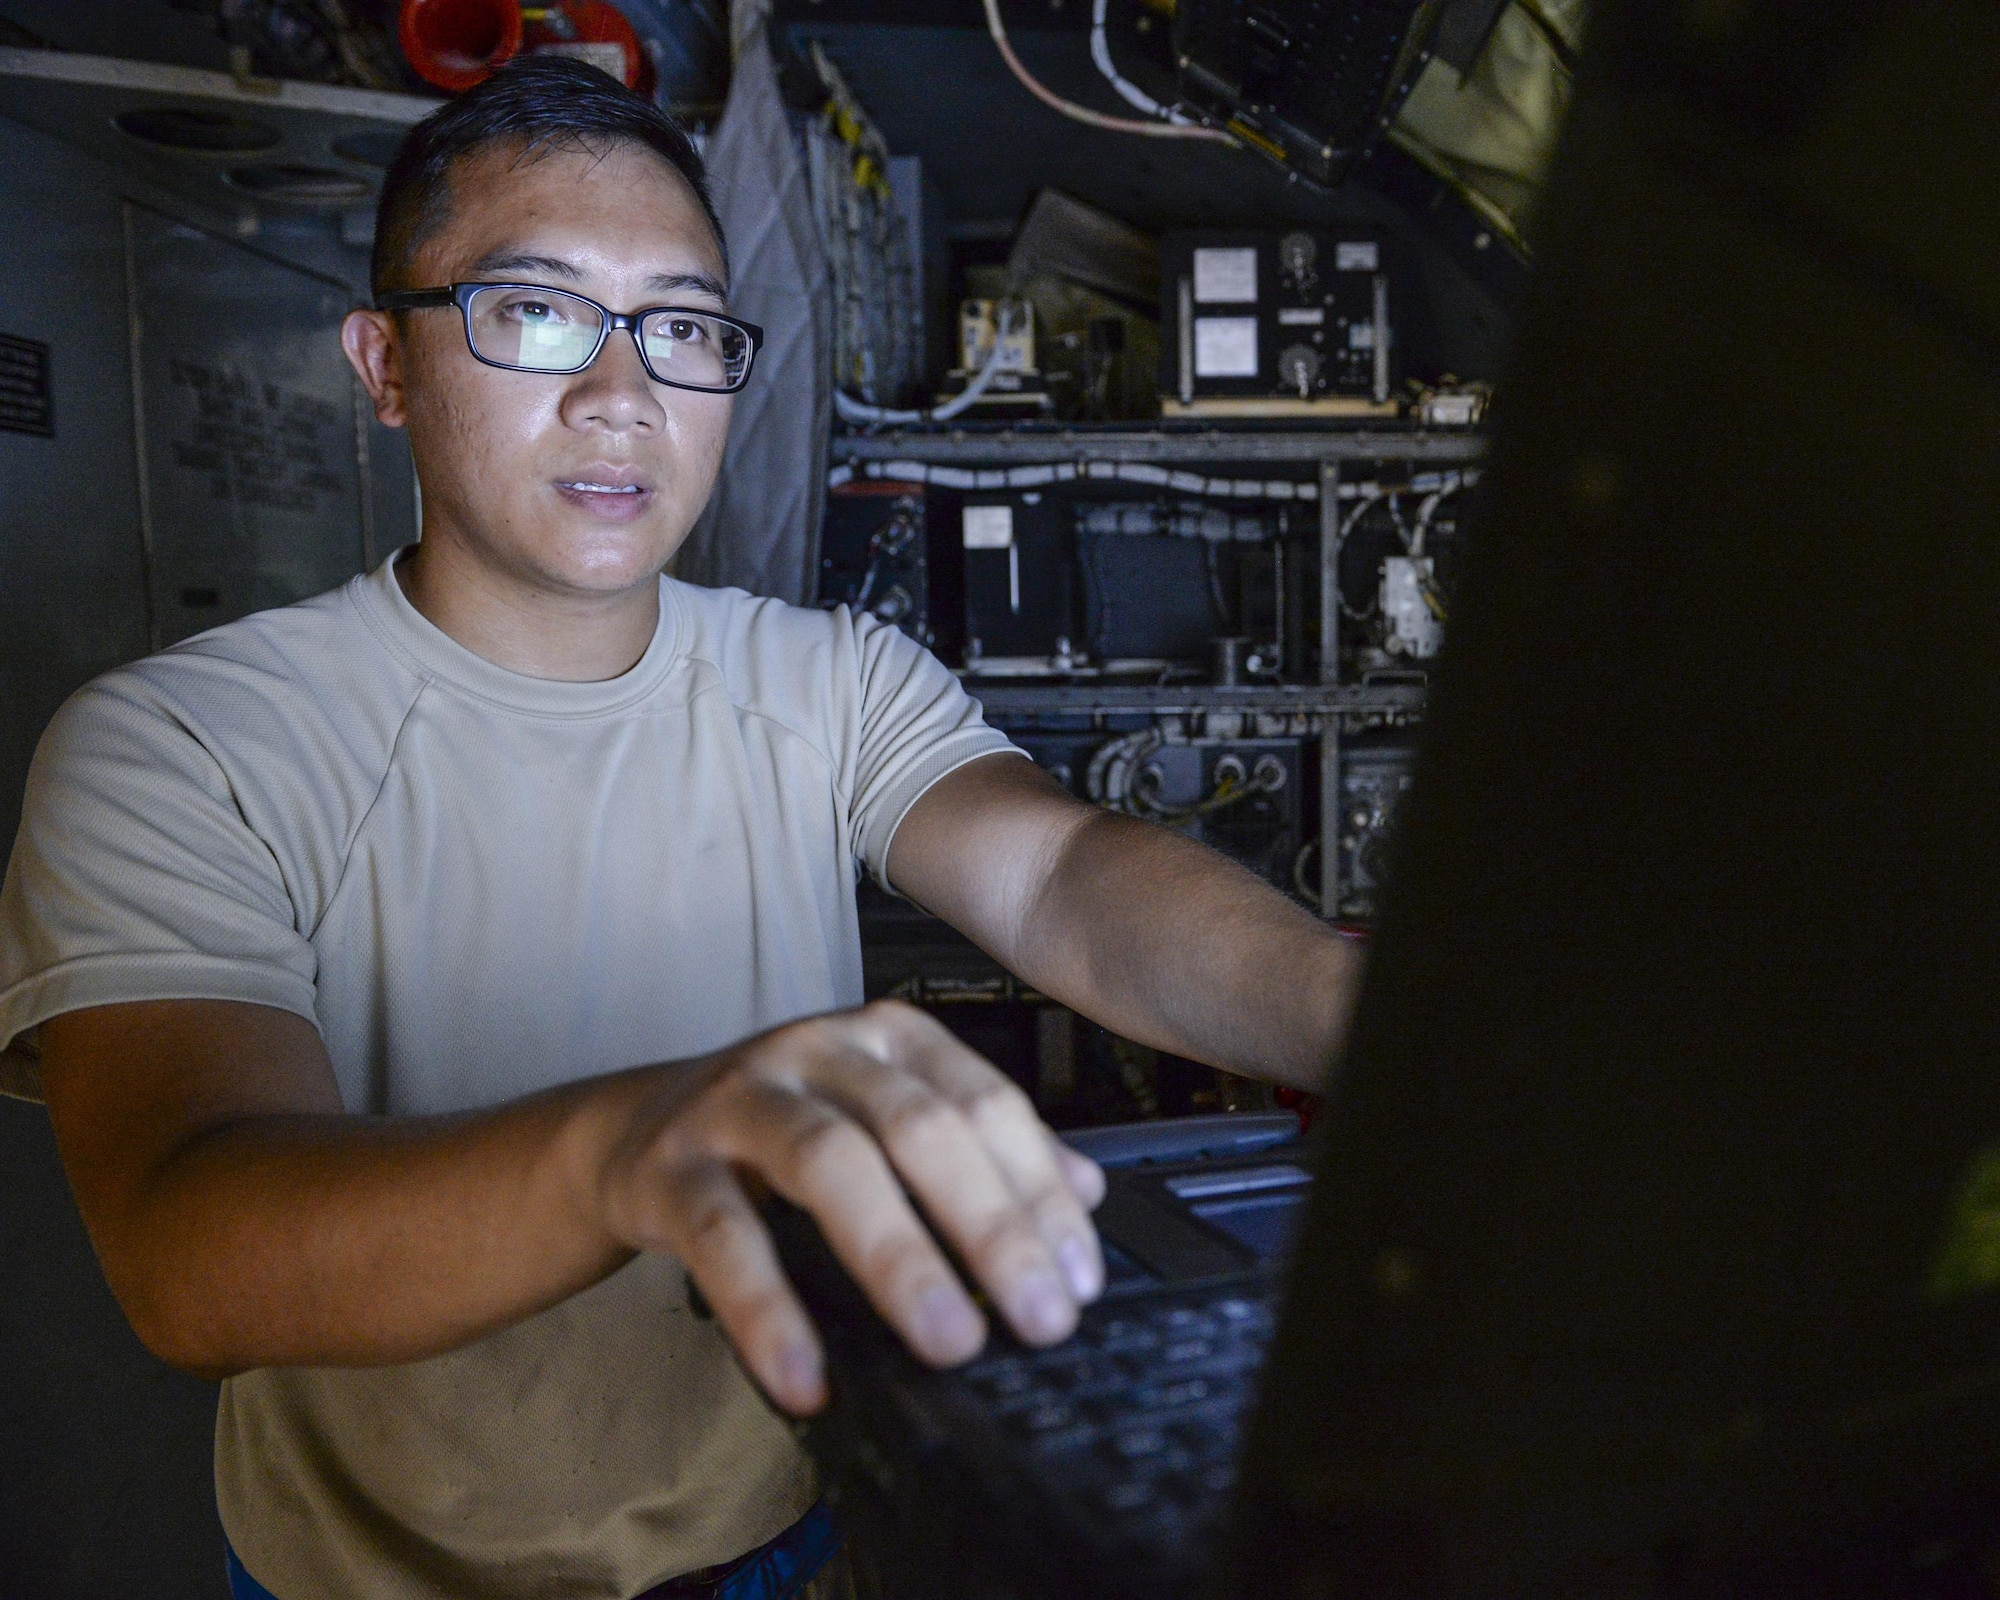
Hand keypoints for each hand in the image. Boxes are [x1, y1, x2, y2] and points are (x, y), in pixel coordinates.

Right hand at [590, 999, 1106, 1413]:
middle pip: (921, 1128)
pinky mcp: (672, 1164)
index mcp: (888, 1037)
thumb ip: (983, 1150)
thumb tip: (1087, 1195)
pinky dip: (769, 1312)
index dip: (1041, 1192)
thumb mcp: (887, 1120)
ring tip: (951, 1341)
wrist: (636, 1132)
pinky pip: (723, 1238)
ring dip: (901, 1260)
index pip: (986, 1104)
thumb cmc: (782, 1131)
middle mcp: (819, 1050)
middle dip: (992, 1228)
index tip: (1079, 1278)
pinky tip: (806, 1376)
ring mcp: (740, 1099)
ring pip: (830, 1165)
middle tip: (1041, 1317)